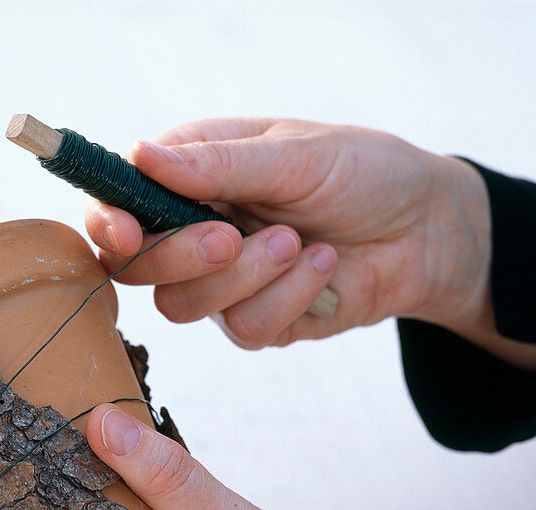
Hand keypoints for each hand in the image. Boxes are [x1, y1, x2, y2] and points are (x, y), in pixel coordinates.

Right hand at [85, 118, 490, 348]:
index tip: (127, 231)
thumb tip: (140, 156)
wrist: (427, 229)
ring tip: (299, 242)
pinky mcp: (256, 321)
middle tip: (233, 235)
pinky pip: (244, 328)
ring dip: (246, 277)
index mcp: (189, 175)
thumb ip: (219, 164)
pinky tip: (323, 266)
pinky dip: (288, 298)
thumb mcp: (296, 155)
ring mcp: (221, 282)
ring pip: (184, 306)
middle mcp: (194, 230)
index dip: (108, 223)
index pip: (116, 203)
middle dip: (183, 255)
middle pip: (137, 268)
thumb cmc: (364, 173)